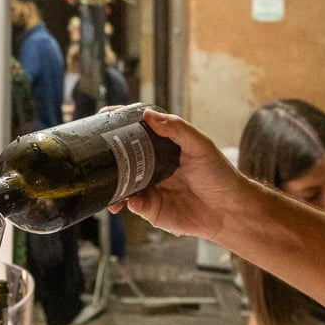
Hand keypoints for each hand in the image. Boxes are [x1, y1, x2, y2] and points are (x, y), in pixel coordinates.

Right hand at [111, 109, 250, 240]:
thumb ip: (176, 128)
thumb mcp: (200, 145)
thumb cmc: (219, 174)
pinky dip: (125, 201)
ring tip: (106, 183)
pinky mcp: (151, 209)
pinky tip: (129, 200)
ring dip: (111, 183)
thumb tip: (147, 114)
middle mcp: (152, 167)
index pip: (134, 133)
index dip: (118, 125)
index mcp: (161, 148)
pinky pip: (132, 204)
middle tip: (94, 152)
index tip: (102, 117)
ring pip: (121, 183)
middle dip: (106, 156)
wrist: (229, 210)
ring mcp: (150, 188)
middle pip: (122, 158)